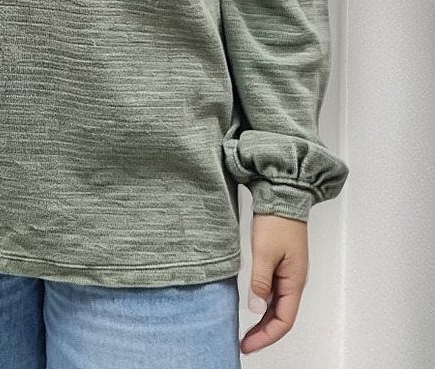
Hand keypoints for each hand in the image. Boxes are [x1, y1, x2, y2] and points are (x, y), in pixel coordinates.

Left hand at [240, 213, 308, 354]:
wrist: (283, 194)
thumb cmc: (277, 220)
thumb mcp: (264, 252)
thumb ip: (260, 282)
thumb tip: (256, 308)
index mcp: (295, 281)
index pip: (284, 321)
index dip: (266, 337)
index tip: (249, 345)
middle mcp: (295, 280)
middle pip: (282, 316)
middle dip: (264, 332)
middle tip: (245, 342)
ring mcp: (289, 272)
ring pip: (278, 305)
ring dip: (263, 319)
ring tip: (246, 329)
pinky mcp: (282, 263)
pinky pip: (275, 291)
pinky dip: (264, 303)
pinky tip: (252, 304)